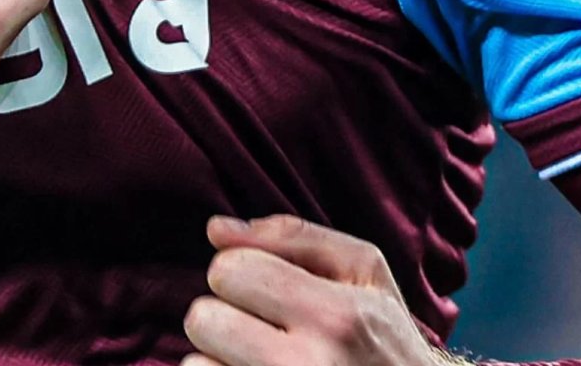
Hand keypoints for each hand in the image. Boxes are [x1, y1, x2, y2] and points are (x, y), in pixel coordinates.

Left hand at [183, 215, 447, 365]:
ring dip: (219, 358)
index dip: (241, 272)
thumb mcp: (364, 273)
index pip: (230, 269)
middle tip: (263, 328)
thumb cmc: (385, 337)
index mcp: (338, 316)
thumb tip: (216, 229)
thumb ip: (292, 237)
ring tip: (264, 360)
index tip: (268, 289)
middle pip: (203, 318)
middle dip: (224, 315)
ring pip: (195, 364)